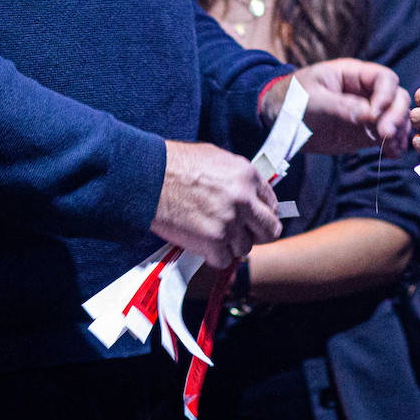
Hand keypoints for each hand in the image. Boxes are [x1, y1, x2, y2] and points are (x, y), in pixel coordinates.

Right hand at [151, 141, 281, 267]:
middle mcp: (244, 199)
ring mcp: (230, 222)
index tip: (253, 219)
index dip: (262, 214)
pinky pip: (224, 260)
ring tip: (214, 235)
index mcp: (247, 175)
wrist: (148, 178)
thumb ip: (238, 179)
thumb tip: (248, 193)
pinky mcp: (212, 241)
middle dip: (257, 234)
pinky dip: (214, 257)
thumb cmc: (176, 164)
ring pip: (245, 248)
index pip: (271, 204)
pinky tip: (203, 245)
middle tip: (242, 234)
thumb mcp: (217, 158)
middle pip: (269, 230)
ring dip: (231, 246)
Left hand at [266, 60, 410, 156]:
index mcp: (353, 74)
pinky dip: (393, 145)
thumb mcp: (313, 100)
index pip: (384, 78)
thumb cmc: (292, 100)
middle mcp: (365, 92)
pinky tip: (392, 154)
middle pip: (396, 97)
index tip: (376, 113)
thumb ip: (340, 106)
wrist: (277, 118)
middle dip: (396, 115)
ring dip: (399, 131)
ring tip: (393, 147)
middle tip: (386, 134)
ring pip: (395, 117)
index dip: (386, 95)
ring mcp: (367, 113)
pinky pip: (385, 137)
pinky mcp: (363, 133)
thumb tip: (369, 115)